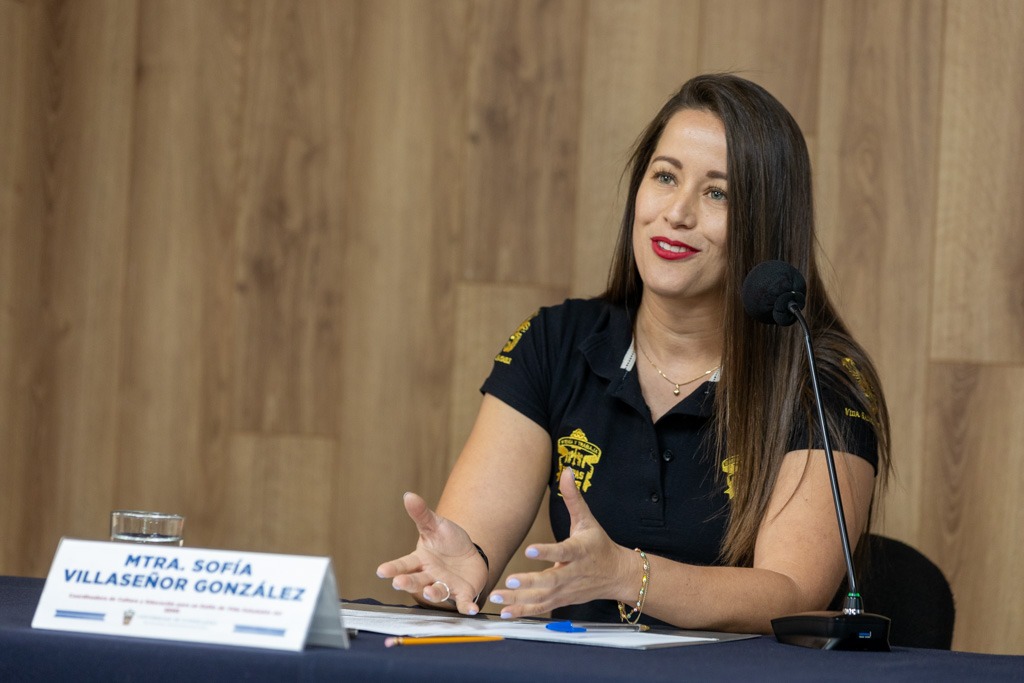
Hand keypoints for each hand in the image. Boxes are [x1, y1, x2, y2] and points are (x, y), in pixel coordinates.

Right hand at [375, 492, 488, 615]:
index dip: (393, 568)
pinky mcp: (462, 593)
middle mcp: (430, 575)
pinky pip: (463, 602)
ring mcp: (445, 586)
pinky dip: (466, 607)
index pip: (404, 564)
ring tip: (430, 591)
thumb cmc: (448, 542)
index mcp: (420, 560)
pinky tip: (470, 610)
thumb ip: (422, 514)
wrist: (470, 555)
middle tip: (398, 583)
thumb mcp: (436, 525)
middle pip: (416, 580)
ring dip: (433, 593)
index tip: (381, 571)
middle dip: (407, 582)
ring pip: (436, 591)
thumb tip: (408, 495)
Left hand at [486, 468, 635, 618]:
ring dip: (519, 600)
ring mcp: (567, 590)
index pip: (564, 550)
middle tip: (509, 581)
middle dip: (530, 582)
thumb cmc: (599, 545)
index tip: (530, 549)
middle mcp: (574, 573)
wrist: (617, 575)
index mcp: (581, 551)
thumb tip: (568, 471)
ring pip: (543, 598)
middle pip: (551, 580)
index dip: (548, 551)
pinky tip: (506, 613)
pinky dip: (524, 612)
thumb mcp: (588, 520)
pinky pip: (542, 609)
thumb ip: (574, 498)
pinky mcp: (562, 601)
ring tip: (497, 597)